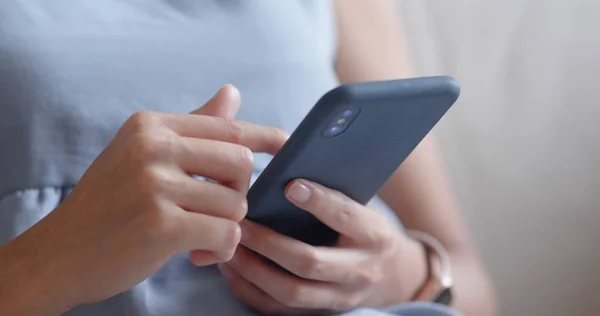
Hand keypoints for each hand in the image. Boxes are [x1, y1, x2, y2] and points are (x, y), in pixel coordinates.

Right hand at [0, 85, 287, 314]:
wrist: (60, 252)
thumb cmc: (109, 204)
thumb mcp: (142, 155)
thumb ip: (192, 127)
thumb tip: (232, 92)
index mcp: (151, 125)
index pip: (227, 127)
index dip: (263, 137)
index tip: (286, 144)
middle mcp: (153, 147)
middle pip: (241, 162)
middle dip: (238, 193)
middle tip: (216, 211)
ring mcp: (156, 184)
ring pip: (236, 202)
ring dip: (227, 227)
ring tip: (201, 239)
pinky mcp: (162, 225)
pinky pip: (226, 233)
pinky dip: (222, 249)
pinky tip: (199, 254)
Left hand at [218, 179, 424, 314]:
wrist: (390, 275)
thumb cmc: (365, 231)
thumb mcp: (363, 208)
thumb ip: (334, 195)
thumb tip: (290, 173)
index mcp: (374, 235)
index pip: (345, 217)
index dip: (318, 201)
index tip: (289, 185)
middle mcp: (360, 271)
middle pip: (310, 263)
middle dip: (269, 243)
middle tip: (241, 224)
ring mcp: (340, 298)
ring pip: (291, 292)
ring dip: (254, 270)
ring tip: (231, 247)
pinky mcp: (320, 313)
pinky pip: (279, 310)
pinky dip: (250, 289)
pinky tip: (233, 269)